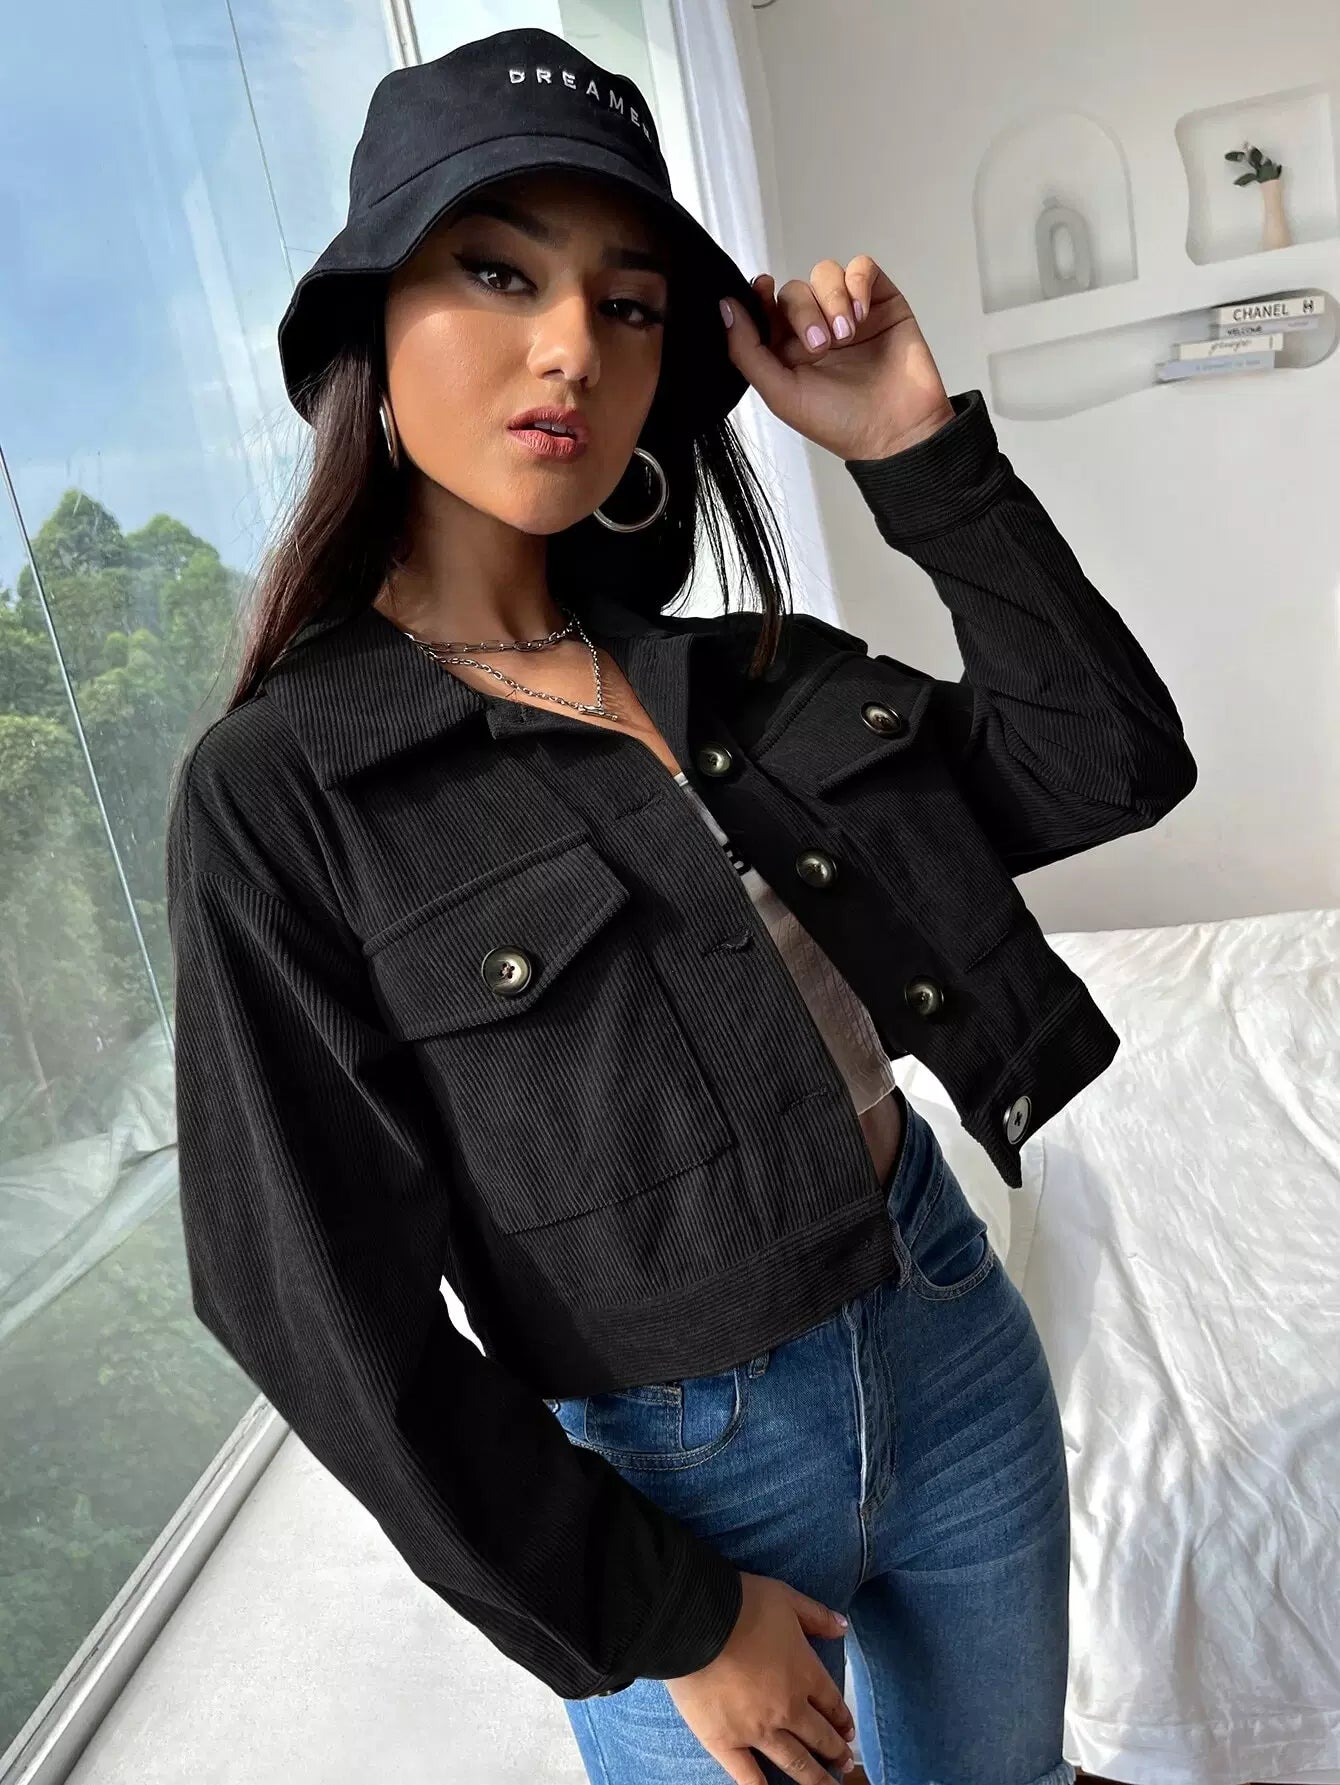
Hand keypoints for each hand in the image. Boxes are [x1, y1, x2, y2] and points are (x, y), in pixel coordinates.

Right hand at [665, 1570, 856, 1782]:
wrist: (697, 1621)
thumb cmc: (742, 1604)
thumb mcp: (786, 1598)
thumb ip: (817, 1616)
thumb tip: (844, 1627)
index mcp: (804, 1673)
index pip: (831, 1702)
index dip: (842, 1719)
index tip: (849, 1732)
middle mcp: (788, 1708)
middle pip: (818, 1737)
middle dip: (835, 1752)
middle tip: (845, 1764)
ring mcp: (758, 1730)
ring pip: (794, 1763)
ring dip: (815, 1779)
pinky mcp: (725, 1743)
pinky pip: (748, 1777)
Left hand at [720, 257, 954, 461]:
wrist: (896, 431)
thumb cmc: (839, 422)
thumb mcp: (780, 393)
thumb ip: (747, 351)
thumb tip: (726, 307)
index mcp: (787, 349)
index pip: (766, 306)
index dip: (760, 293)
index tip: (762, 289)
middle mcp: (816, 327)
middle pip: (795, 290)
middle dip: (803, 312)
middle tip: (821, 346)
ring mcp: (849, 313)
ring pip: (826, 274)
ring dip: (832, 299)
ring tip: (846, 335)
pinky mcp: (881, 302)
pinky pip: (863, 268)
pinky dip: (858, 284)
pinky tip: (861, 315)